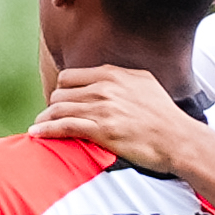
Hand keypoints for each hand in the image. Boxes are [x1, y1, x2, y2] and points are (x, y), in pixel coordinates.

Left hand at [31, 65, 200, 179]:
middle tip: (52, 119)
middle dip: (53, 107)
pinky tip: (36, 134)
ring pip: (58, 109)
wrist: (178, 139)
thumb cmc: (164, 116)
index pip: (70, 77)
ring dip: (45, 119)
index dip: (62, 91)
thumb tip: (107, 78)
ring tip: (39, 127)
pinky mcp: (101, 130)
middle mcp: (104, 88)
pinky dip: (46, 130)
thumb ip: (122, 77)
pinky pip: (63, 127)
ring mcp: (102, 109)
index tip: (62, 104)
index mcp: (113, 74)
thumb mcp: (144, 83)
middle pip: (60, 93)